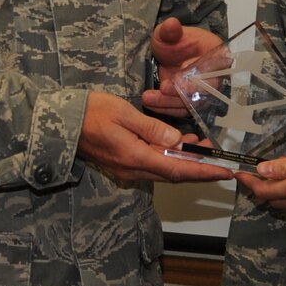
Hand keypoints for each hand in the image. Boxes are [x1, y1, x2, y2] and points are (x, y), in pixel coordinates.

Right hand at [77, 91, 229, 183]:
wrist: (61, 121)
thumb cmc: (91, 112)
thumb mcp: (124, 113)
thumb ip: (152, 128)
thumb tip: (177, 142)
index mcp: (135, 157)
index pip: (177, 169)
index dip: (203, 172)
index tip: (225, 172)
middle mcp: (132, 169)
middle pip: (173, 174)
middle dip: (198, 167)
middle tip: (217, 154)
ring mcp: (126, 169)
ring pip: (163, 170)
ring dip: (183, 162)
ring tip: (200, 145)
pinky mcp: (122, 164)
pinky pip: (151, 166)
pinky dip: (168, 158)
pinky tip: (175, 145)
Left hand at [140, 17, 223, 117]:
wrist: (168, 55)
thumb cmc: (173, 41)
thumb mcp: (167, 33)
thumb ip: (170, 30)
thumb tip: (172, 24)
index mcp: (216, 54)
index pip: (214, 66)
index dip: (199, 72)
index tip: (180, 74)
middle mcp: (215, 76)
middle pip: (205, 90)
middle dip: (182, 91)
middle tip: (163, 87)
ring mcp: (203, 92)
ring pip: (192, 103)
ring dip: (170, 102)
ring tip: (149, 98)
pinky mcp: (191, 103)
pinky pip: (182, 111)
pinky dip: (166, 109)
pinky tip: (151, 104)